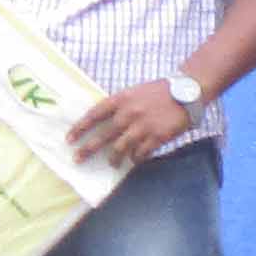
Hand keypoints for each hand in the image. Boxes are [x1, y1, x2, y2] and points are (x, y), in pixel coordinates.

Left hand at [66, 82, 188, 169]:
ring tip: (110, 163)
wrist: (186, 92)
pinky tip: (134, 160)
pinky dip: (135, 158)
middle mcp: (129, 113)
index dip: (80, 127)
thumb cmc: (158, 92)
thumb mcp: (134, 92)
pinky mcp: (157, 137)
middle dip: (87, 149)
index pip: (94, 114)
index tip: (69, 139)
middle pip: (103, 135)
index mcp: (121, 99)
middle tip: (77, 159)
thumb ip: (119, 106)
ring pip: (120, 148)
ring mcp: (143, 126)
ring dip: (113, 158)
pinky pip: (141, 153)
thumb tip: (103, 122)